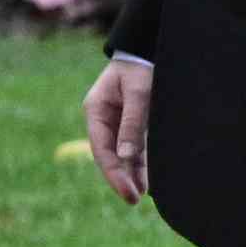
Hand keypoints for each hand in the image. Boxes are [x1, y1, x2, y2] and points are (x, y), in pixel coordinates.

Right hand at [82, 55, 153, 201]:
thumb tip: (126, 156)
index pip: (102, 149)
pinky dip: (140, 161)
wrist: (149, 47)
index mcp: (96, 110)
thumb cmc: (142, 66)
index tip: (127, 192)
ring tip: (142, 194)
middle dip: (122, 177)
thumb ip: (133, 122)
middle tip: (134, 199)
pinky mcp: (132, 120)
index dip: (114, 173)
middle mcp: (104, 118)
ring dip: (132, 172)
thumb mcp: (139, 92)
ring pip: (123, 152)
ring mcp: (117, 120)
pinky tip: (147, 177)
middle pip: (110, 154)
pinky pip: (134, 145)